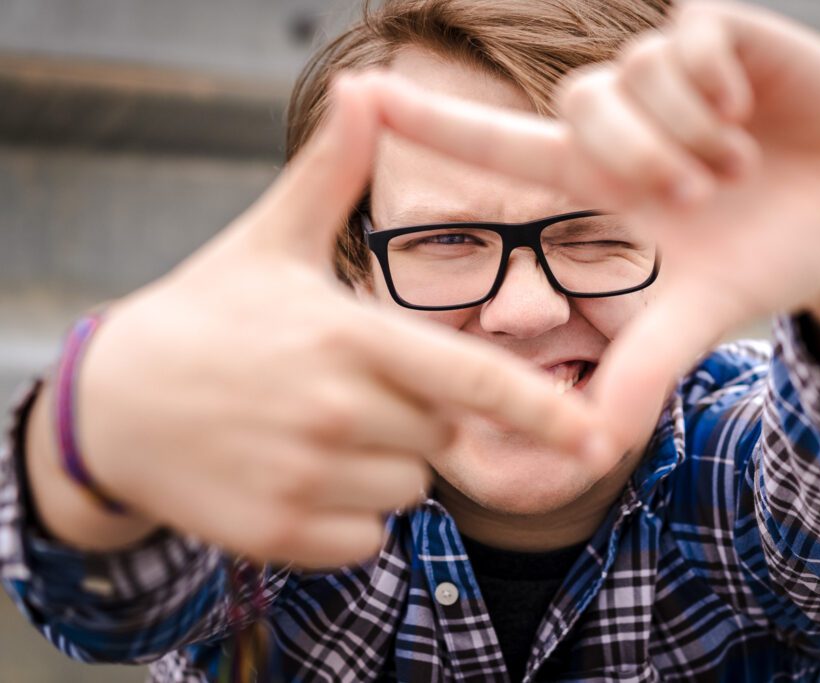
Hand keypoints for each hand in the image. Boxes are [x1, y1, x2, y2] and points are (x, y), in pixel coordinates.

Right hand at [34, 79, 596, 568]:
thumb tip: (365, 86)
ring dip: (381, 468)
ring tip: (314, 430)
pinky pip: (363, 538)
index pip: (469, 379)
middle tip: (346, 390)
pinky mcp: (279, 533)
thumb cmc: (207, 315)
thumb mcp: (270, 238)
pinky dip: (345, 516)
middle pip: (442, 437)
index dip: (540, 408)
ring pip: (406, 489)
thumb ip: (331, 172)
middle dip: (417, 418)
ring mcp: (305, 477)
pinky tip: (294, 473)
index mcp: (348, 336)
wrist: (112, 404)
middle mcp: (336, 411)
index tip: (597, 434)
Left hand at [364, 0, 819, 452]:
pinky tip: (749, 114)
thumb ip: (639, 373)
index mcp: (595, 184)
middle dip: (635, 154)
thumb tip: (587, 453)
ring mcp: (670, 77)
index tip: (359, 94)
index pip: (494, 142)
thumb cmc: (764, 259)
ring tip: (736, 169)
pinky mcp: (724, 35)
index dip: (428, 121)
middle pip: (577, 107)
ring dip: (687, 135)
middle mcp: (620, 124)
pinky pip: (686, 40)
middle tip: (694, 197)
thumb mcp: (695, 319)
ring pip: (632, 76)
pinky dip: (716, 89)